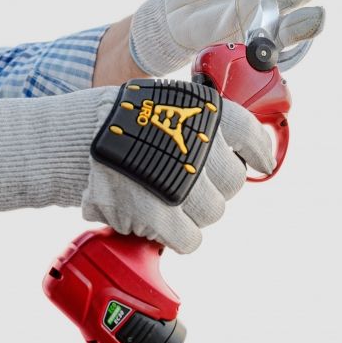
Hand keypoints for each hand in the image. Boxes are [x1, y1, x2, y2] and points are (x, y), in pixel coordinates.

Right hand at [0, 83, 272, 252]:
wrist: (80, 135)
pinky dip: (177, 235)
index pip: (254, 137)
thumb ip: (207, 124)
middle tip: (188, 180)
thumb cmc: (126, 120)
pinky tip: (159, 221)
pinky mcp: (162, 215)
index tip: (261, 162)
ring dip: (193, 211)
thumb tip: (254, 150)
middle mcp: (203, 146)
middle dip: (213, 185)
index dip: (261, 153)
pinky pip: (190, 240)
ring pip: (212, 214)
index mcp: (210, 114)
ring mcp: (184, 183)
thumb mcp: (171, 103)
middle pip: (234, 184)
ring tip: (166, 199)